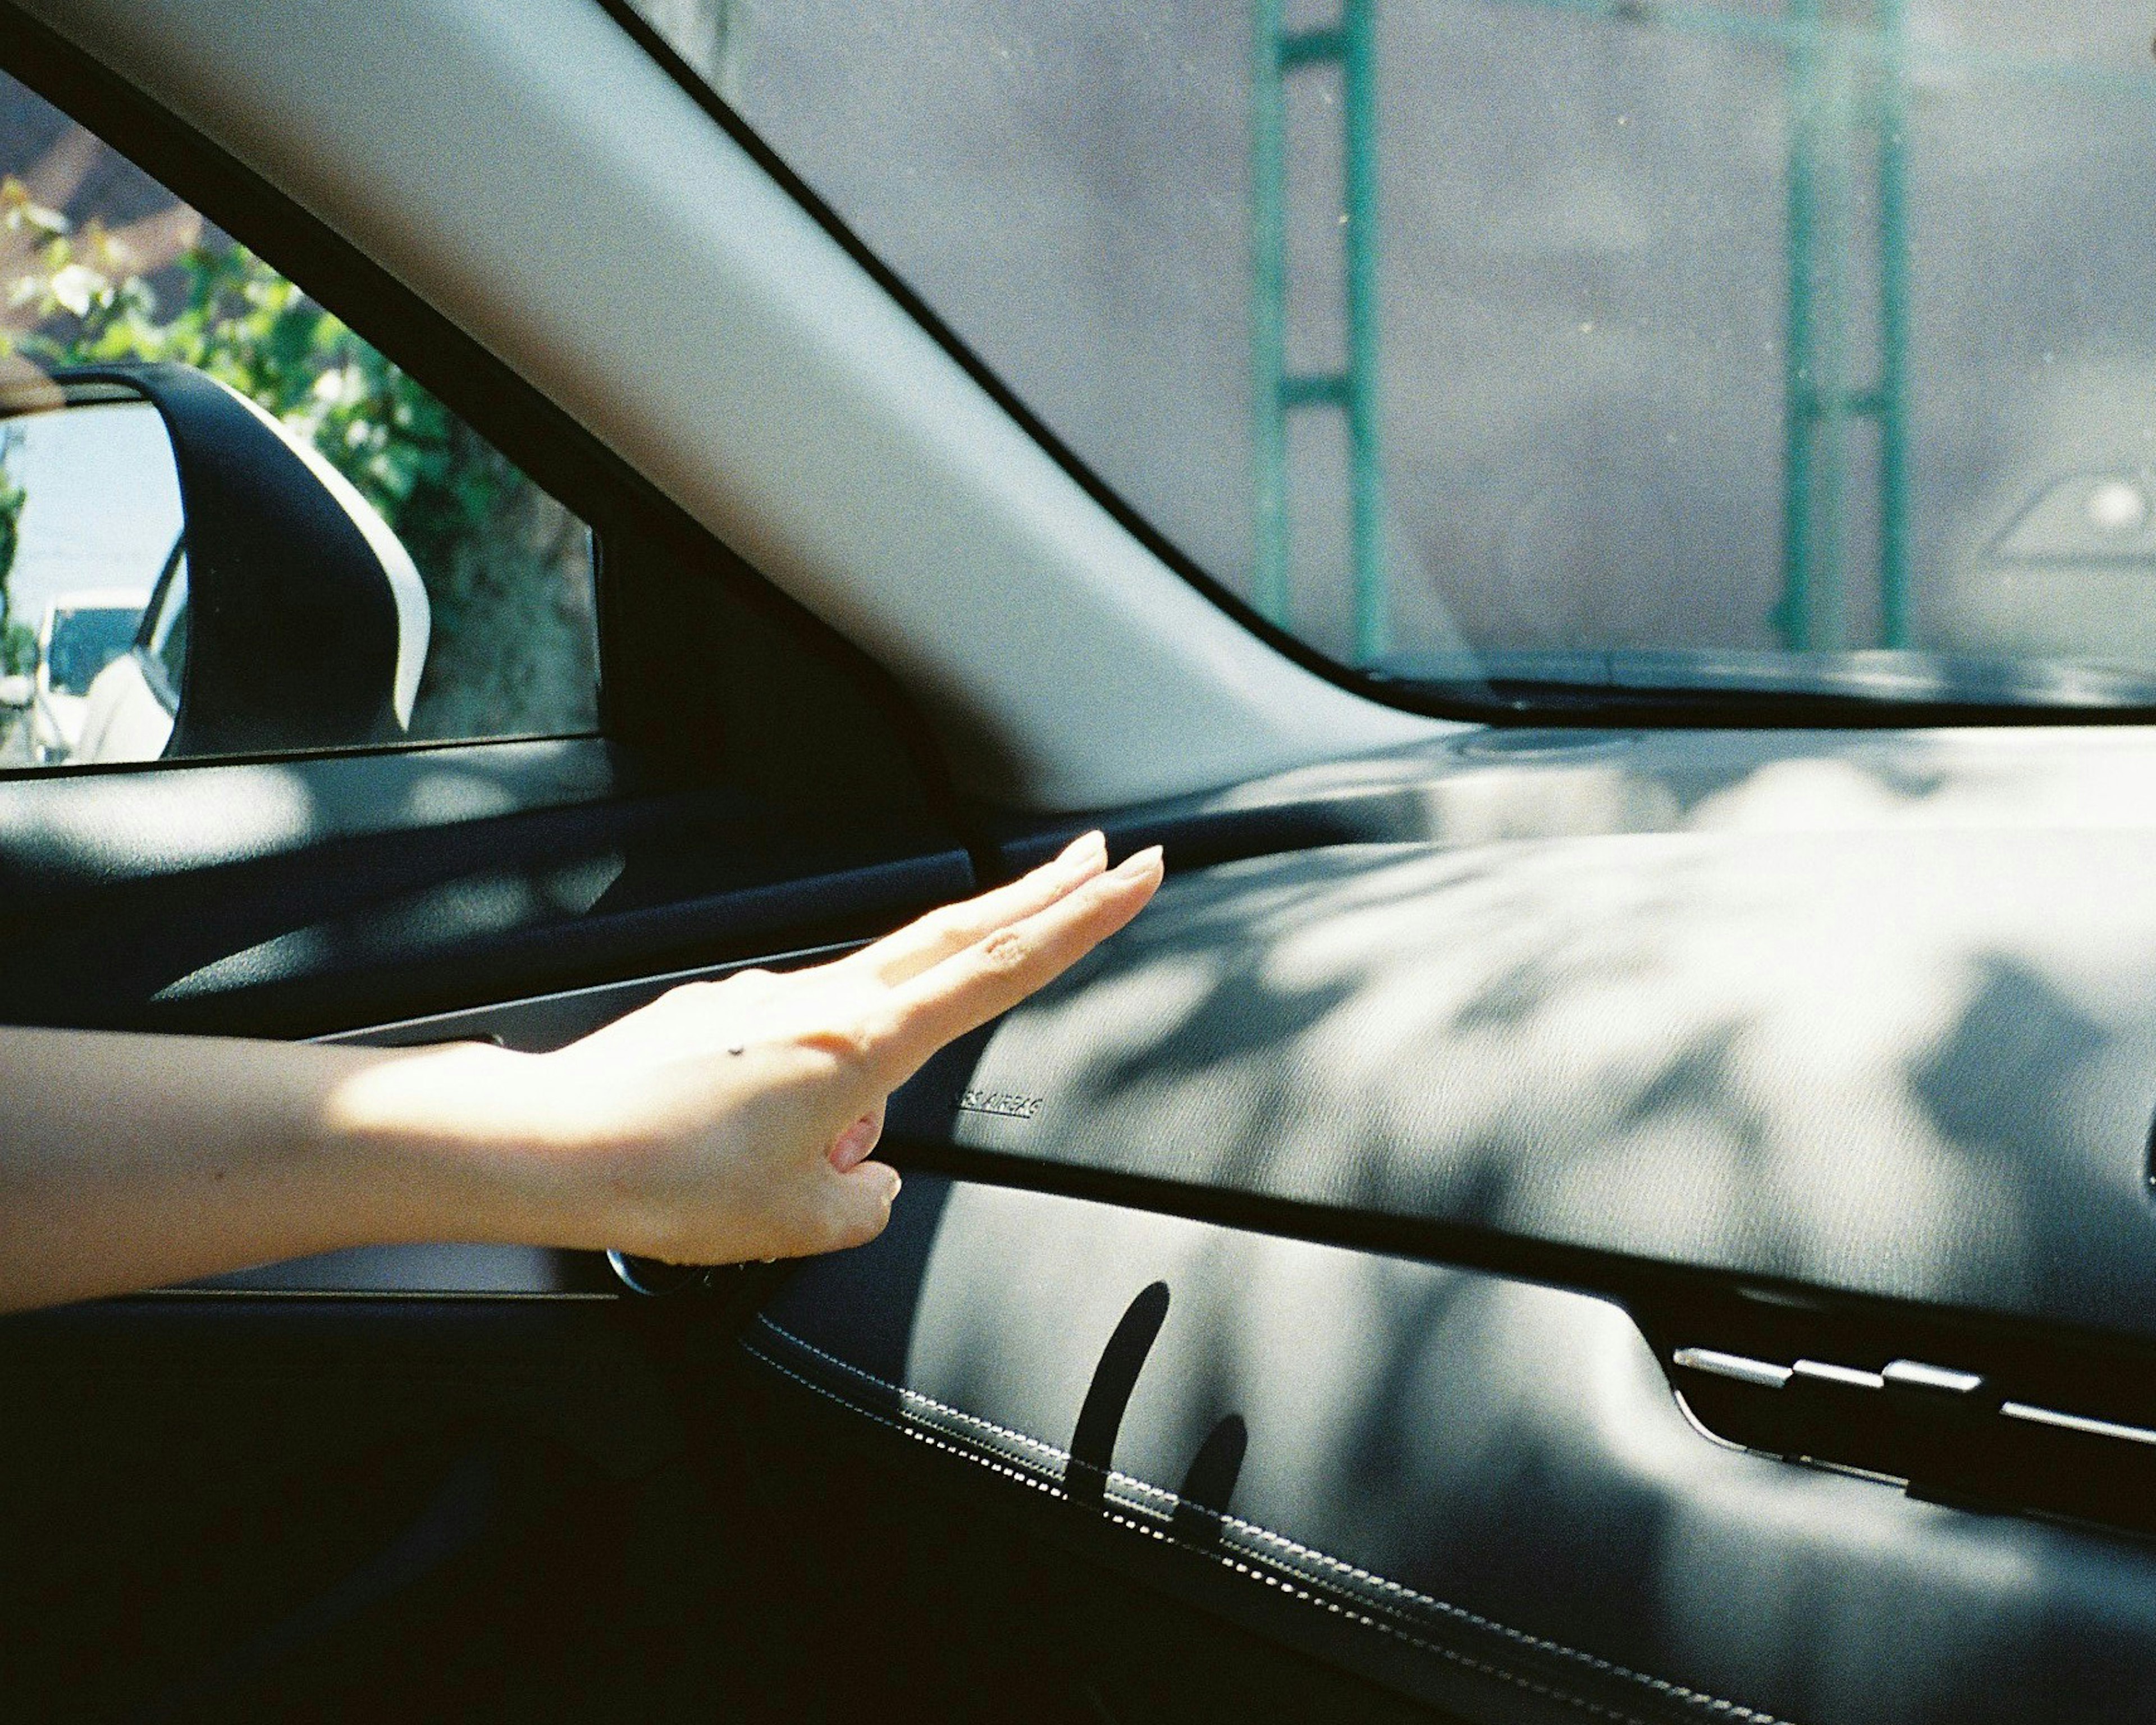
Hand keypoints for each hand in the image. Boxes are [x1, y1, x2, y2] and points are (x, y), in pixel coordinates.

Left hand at [450, 832, 1161, 1264]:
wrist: (547, 1144)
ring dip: (872, 1077)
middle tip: (1097, 855)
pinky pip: (792, 1050)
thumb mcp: (798, 1224)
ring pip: (864, 1019)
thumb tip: (864, 1174)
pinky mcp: (721, 1013)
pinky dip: (803, 1094)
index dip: (1080, 919)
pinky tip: (754, 1148)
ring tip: (800, 1170)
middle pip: (956, 931)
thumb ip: (861, 1199)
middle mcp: (822, 999)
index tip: (1132, 872)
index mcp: (864, 1041)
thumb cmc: (665, 1179)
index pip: (998, 966)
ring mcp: (768, 997)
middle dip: (1038, 893)